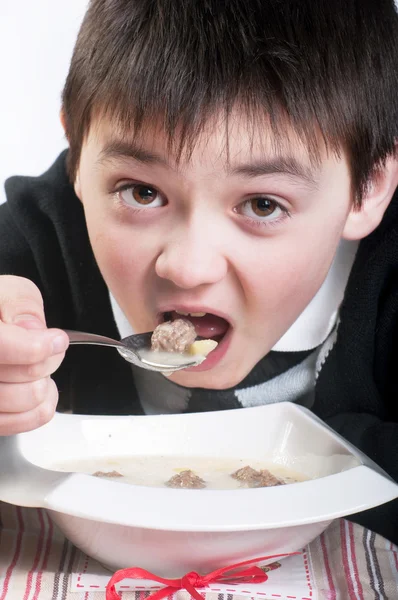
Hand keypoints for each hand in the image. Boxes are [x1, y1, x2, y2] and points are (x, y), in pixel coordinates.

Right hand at [0, 276, 68, 434]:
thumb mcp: (6, 291)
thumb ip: (18, 303)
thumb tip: (31, 329)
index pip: (1, 346)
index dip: (34, 348)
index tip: (56, 340)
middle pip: (18, 376)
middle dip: (46, 361)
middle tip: (49, 348)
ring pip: (22, 402)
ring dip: (44, 384)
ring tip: (40, 369)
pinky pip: (17, 424)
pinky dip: (39, 409)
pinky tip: (38, 390)